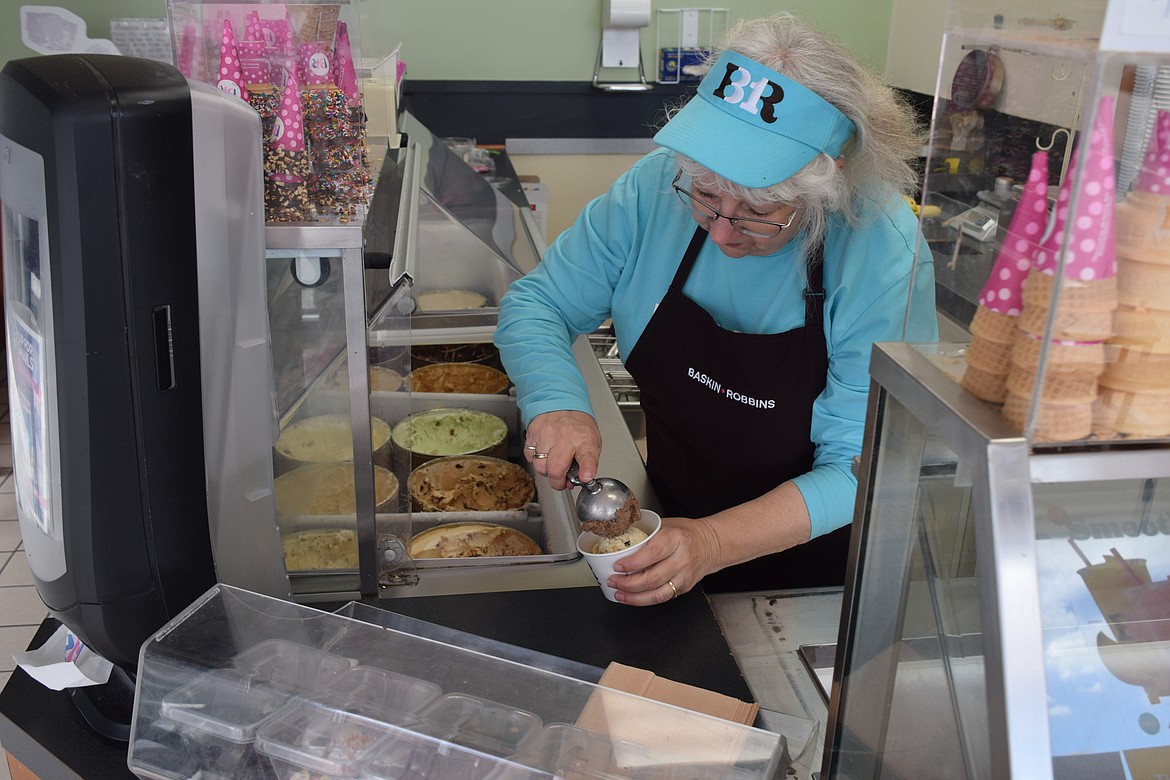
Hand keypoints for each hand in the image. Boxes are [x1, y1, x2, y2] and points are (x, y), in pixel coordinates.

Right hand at [523, 410, 601, 489]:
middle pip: (556, 469)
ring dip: (546, 471)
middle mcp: (565, 437)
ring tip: (553, 463)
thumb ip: (588, 463)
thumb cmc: (577, 426)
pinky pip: (530, 457)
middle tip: (561, 481)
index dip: (586, 470)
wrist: (561, 403)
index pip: (587, 457)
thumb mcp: (592, 442)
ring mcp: (546, 436)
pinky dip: (536, 460)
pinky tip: (544, 453)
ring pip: (540, 467)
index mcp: (584, 440)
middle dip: (557, 482)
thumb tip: (581, 480)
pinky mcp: (532, 435)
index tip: (585, 477)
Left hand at [605, 517, 720, 606]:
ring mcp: (684, 575)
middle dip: (628, 583)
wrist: (711, 544)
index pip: (653, 554)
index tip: (618, 566)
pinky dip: (645, 600)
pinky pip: (663, 597)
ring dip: (635, 597)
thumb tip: (619, 539)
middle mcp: (682, 558)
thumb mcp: (666, 525)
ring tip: (619, 594)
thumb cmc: (686, 533)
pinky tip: (633, 598)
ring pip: (658, 594)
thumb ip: (645, 534)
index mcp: (676, 539)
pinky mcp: (684, 587)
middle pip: (653, 578)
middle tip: (613, 581)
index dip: (633, 563)